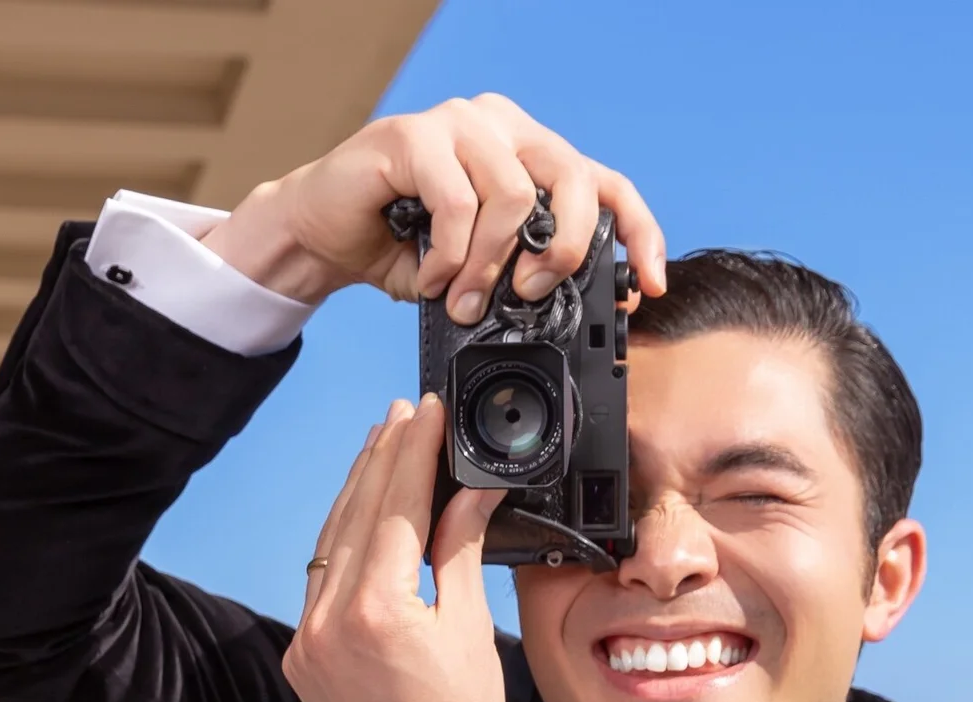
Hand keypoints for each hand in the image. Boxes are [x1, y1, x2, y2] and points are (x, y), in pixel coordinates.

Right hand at [200, 92, 665, 321]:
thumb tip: (582, 306)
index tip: (646, 285)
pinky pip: (456, 201)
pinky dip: (450, 256)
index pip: (603, 182)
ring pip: (510, 195)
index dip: (636, 232)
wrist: (326, 238)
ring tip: (465, 300)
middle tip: (531, 293)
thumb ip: (527, 275)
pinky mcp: (413, 135)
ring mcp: (458, 123)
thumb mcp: (482, 273)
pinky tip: (434, 277)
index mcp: (527, 155)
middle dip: (562, 249)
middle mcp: (500, 127)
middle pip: (569, 177)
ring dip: (490, 265)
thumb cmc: (405, 252)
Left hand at [283, 397, 505, 701]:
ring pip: (332, 540)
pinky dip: (343, 538)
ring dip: (359, 490)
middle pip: (359, 512)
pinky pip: (320, 577)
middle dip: (385, 456)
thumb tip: (470, 490)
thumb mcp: (470, 632)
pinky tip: (361, 513)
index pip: (398, 505)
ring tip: (384, 446)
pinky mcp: (301, 653)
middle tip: (407, 413)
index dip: (415, 450)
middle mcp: (330, 618)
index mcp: (378, 610)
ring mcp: (308, 636)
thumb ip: (461, 552)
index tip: (429, 411)